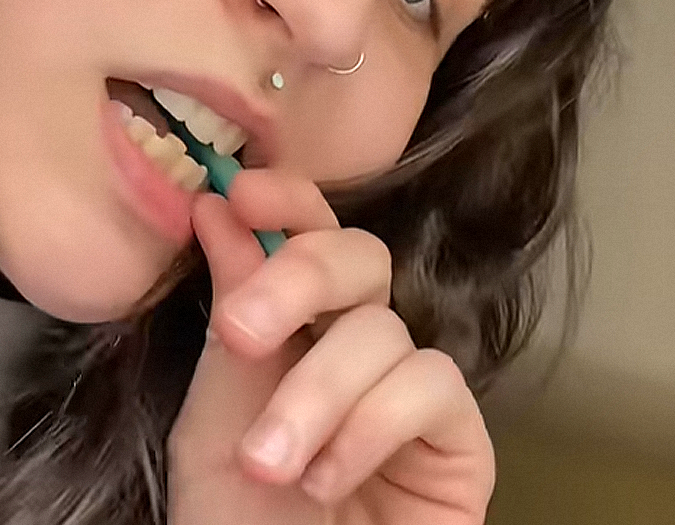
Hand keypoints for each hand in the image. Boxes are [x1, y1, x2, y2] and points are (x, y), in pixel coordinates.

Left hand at [169, 171, 494, 523]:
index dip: (289, 205)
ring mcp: (414, 398)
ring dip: (316, 397)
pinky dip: (369, 427)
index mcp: (299, 338)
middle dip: (302, 278)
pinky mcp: (460, 443)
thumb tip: (225, 212)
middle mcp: (361, 356)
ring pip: (385, 334)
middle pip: (364, 259)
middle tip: (245, 334)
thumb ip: (232, 325)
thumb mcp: (213, 423)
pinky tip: (330, 480)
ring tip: (271, 467)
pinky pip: (430, 388)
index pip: (311, 243)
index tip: (239, 195)